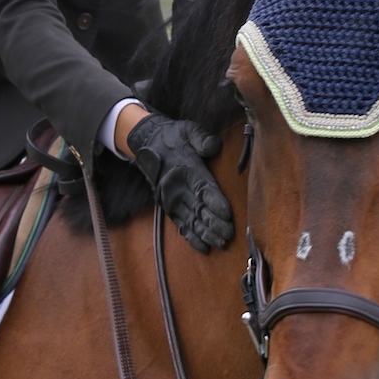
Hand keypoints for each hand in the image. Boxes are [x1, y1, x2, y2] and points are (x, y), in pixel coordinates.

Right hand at [125, 112, 232, 252]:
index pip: (203, 189)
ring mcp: (172, 200)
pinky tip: (204, 248)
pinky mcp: (169, 208)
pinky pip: (182, 226)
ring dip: (206, 234)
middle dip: (215, 224)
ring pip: (192, 221)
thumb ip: (202, 139)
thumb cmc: (175, 137)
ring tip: (221, 244)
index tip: (228, 214)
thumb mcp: (188, 130)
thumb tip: (214, 146)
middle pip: (199, 209)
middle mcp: (178, 188)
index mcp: (186, 170)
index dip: (216, 202)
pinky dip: (192, 238)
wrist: (148, 143)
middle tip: (230, 234)